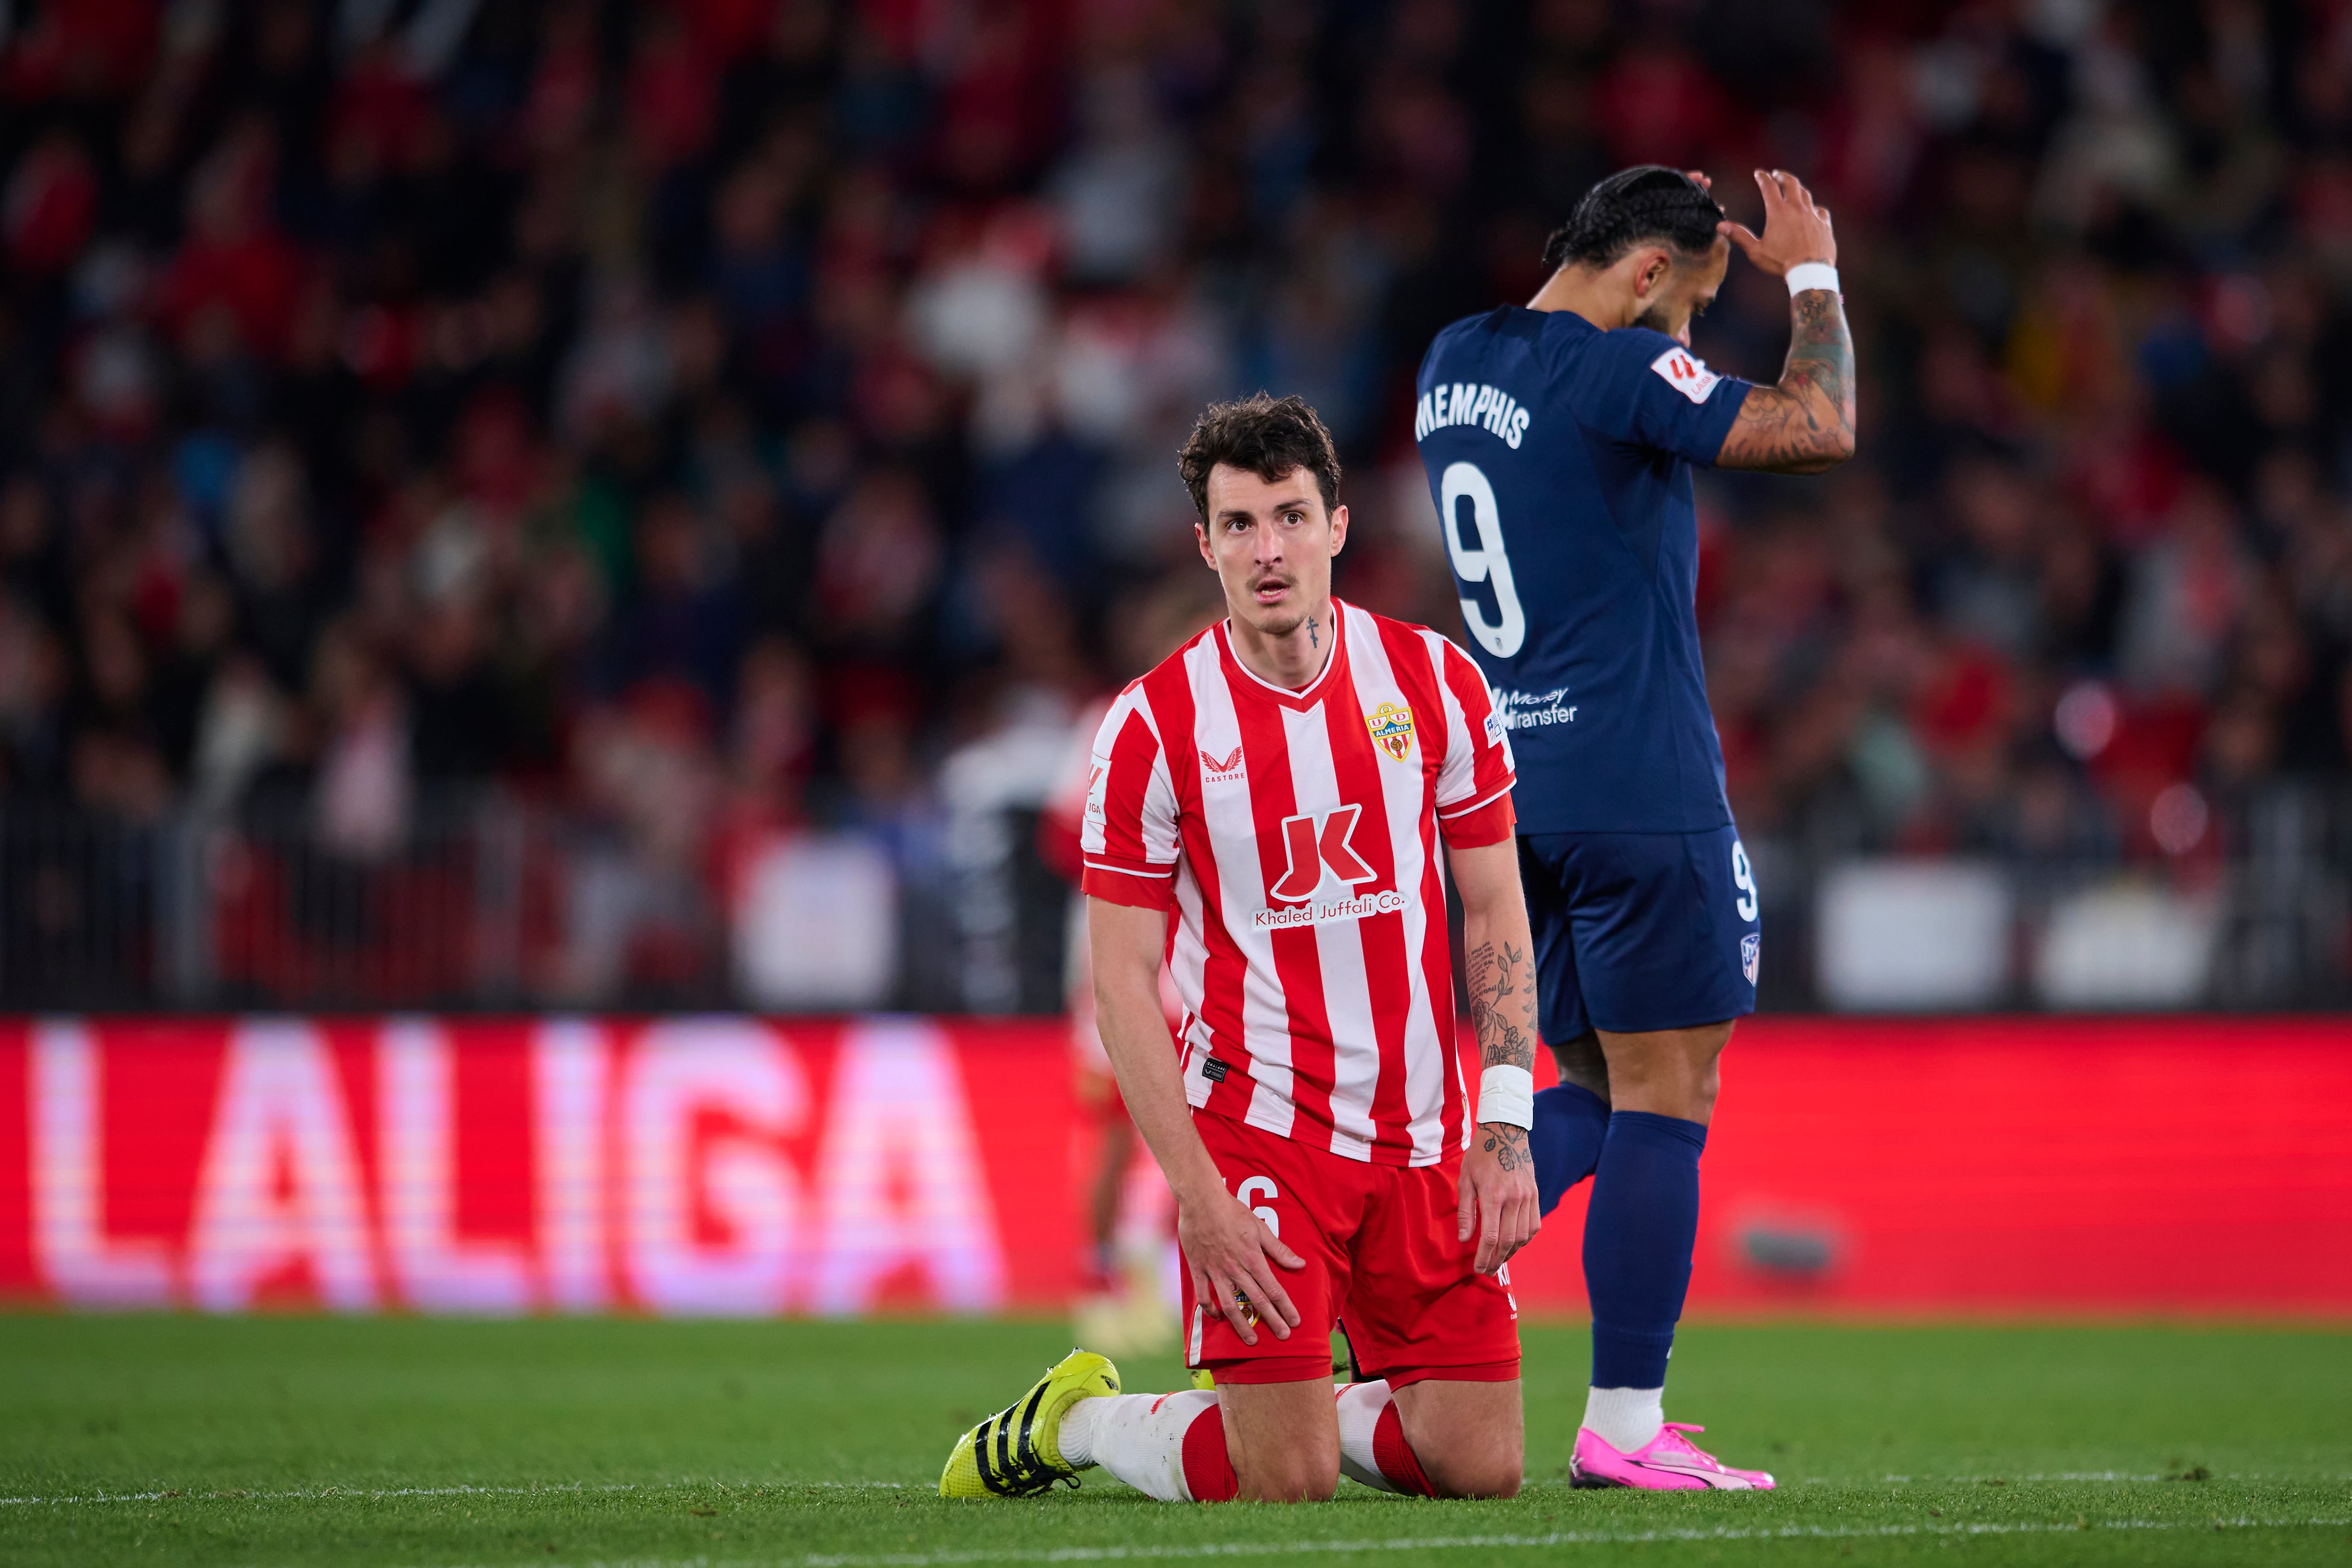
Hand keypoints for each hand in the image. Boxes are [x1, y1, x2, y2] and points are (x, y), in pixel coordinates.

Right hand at [1176, 1184, 1304, 1345]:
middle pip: (1257, 1301)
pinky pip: (1204, 1296)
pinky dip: (1211, 1310)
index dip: (1286, 1308)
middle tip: (1283, 1337)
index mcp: (1253, 1259)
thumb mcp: (1260, 1228)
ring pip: (1230, 1305)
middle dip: (1272, 1320)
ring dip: (1242, 1325)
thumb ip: (1279, 1250)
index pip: (1274, 1290)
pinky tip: (1218, 1318)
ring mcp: (1215, 1271)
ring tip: (1251, 1340)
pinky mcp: (1198, 1270)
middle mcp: (1235, 1269)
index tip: (1295, 1322)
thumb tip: (1300, 1265)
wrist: (1201, 1201)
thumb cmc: (1233, 1211)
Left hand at [1457, 1122, 1539, 1274]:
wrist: (1506, 1133)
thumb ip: (1466, 1212)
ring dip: (1511, 1253)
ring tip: (1498, 1261)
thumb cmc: (1480, 1156)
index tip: (1477, 1268)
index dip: (1484, 1256)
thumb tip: (1465, 1239)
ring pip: (1523, 1236)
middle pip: (1508, 1241)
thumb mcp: (1465, 1180)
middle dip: (1497, 1260)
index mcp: (1493, 1195)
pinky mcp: (1535, 1195)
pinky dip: (1524, 1240)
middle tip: (1486, 1270)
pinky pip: (1534, 1225)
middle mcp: (1514, 1198)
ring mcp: (1528, 1197)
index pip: (1491, 1236)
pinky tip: (1514, 1245)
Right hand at [1718, 169, 1835, 277]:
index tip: (1759, 173)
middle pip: (1791, 183)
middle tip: (1777, 175)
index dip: (1762, 177)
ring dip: (1797, 189)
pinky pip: (1820, 210)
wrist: (1810, 271)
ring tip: (1793, 189)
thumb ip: (1739, 236)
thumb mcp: (1756, 251)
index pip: (1769, 187)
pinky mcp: (1824, 223)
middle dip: (1782, 176)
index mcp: (1778, 212)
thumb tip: (1720, 226)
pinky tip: (1812, 211)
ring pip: (1805, 194)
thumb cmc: (1781, 262)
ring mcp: (1812, 214)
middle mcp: (1796, 208)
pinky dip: (1814, 208)